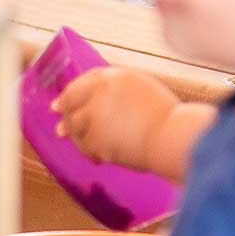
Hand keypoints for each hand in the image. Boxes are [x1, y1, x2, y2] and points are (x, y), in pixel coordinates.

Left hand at [55, 68, 177, 170]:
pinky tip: (98, 159)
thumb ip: (118, 96)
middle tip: (61, 128)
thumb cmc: (169, 121)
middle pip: (72, 99)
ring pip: (74, 124)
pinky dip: (89, 152)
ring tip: (91, 147)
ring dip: (77, 137)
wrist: (174, 139)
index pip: (86, 80)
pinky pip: (84, 145)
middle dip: (64, 113)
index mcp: (118, 76)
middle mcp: (102, 91)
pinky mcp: (95, 136)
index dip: (71, 92)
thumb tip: (95, 107)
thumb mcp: (145, 94)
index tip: (60, 103)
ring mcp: (96, 114)